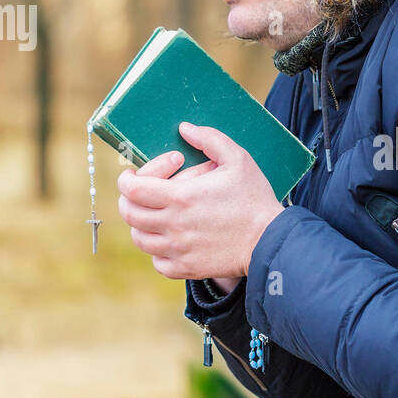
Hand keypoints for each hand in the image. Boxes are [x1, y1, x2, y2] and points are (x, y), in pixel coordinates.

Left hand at [116, 122, 283, 279]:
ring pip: (140, 238)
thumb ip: (209, 139)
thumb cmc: (254, 198)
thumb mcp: (238, 159)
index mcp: (181, 197)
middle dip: (131, 198)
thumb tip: (184, 128)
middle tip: (146, 192)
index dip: (127, 179)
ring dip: (143, 223)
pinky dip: (159, 250)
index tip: (134, 174)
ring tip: (160, 213)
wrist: (270, 240)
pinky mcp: (187, 268)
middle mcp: (173, 226)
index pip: (132, 189)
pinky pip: (158, 262)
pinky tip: (173, 238)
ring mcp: (178, 250)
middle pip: (129, 213)